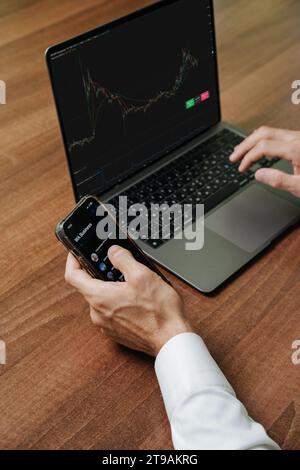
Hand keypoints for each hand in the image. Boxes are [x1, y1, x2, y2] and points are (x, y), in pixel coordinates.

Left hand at [65, 246, 192, 356]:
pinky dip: (118, 302)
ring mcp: (106, 325)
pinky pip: (110, 312)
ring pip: (101, 299)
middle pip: (89, 287)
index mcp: (99, 297)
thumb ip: (123, 258)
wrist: (171, 339)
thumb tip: (113, 251)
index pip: (72, 275)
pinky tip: (136, 299)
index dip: (72, 259)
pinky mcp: (116, 332)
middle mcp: (97, 313)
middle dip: (101, 274)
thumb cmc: (159, 312)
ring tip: (132, 283)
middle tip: (117, 265)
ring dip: (112, 288)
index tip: (76, 252)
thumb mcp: (142, 275)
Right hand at [230, 126, 299, 196]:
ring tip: (240, 151)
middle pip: (263, 134)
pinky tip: (256, 146)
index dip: (249, 157)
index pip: (264, 146)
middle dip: (245, 145)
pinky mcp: (298, 138)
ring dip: (252, 140)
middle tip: (234, 156)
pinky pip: (275, 133)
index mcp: (297, 149)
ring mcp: (297, 136)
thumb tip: (259, 175)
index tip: (242, 168)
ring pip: (268, 131)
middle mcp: (297, 138)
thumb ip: (280, 181)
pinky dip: (261, 139)